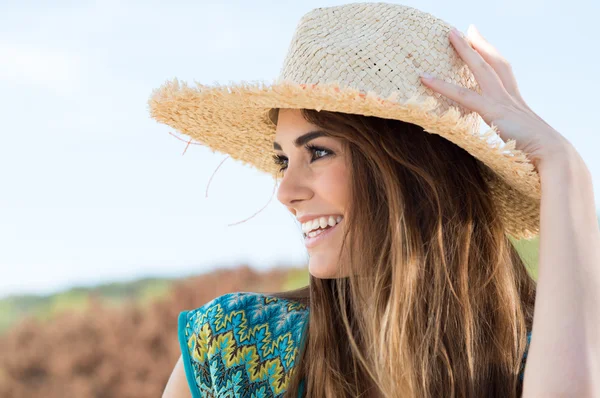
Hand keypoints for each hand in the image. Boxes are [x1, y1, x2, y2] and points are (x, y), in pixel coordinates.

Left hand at [420, 24, 572, 171]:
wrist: (552, 154)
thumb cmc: (541, 154)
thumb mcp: (525, 141)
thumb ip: (516, 136)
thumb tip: (511, 141)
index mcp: (517, 104)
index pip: (504, 73)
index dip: (494, 56)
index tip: (483, 43)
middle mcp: (510, 97)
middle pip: (495, 62)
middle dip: (481, 44)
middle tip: (469, 28)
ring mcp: (502, 102)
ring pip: (481, 68)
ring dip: (466, 50)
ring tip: (451, 34)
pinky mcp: (492, 111)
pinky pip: (462, 95)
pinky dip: (442, 86)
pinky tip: (426, 78)